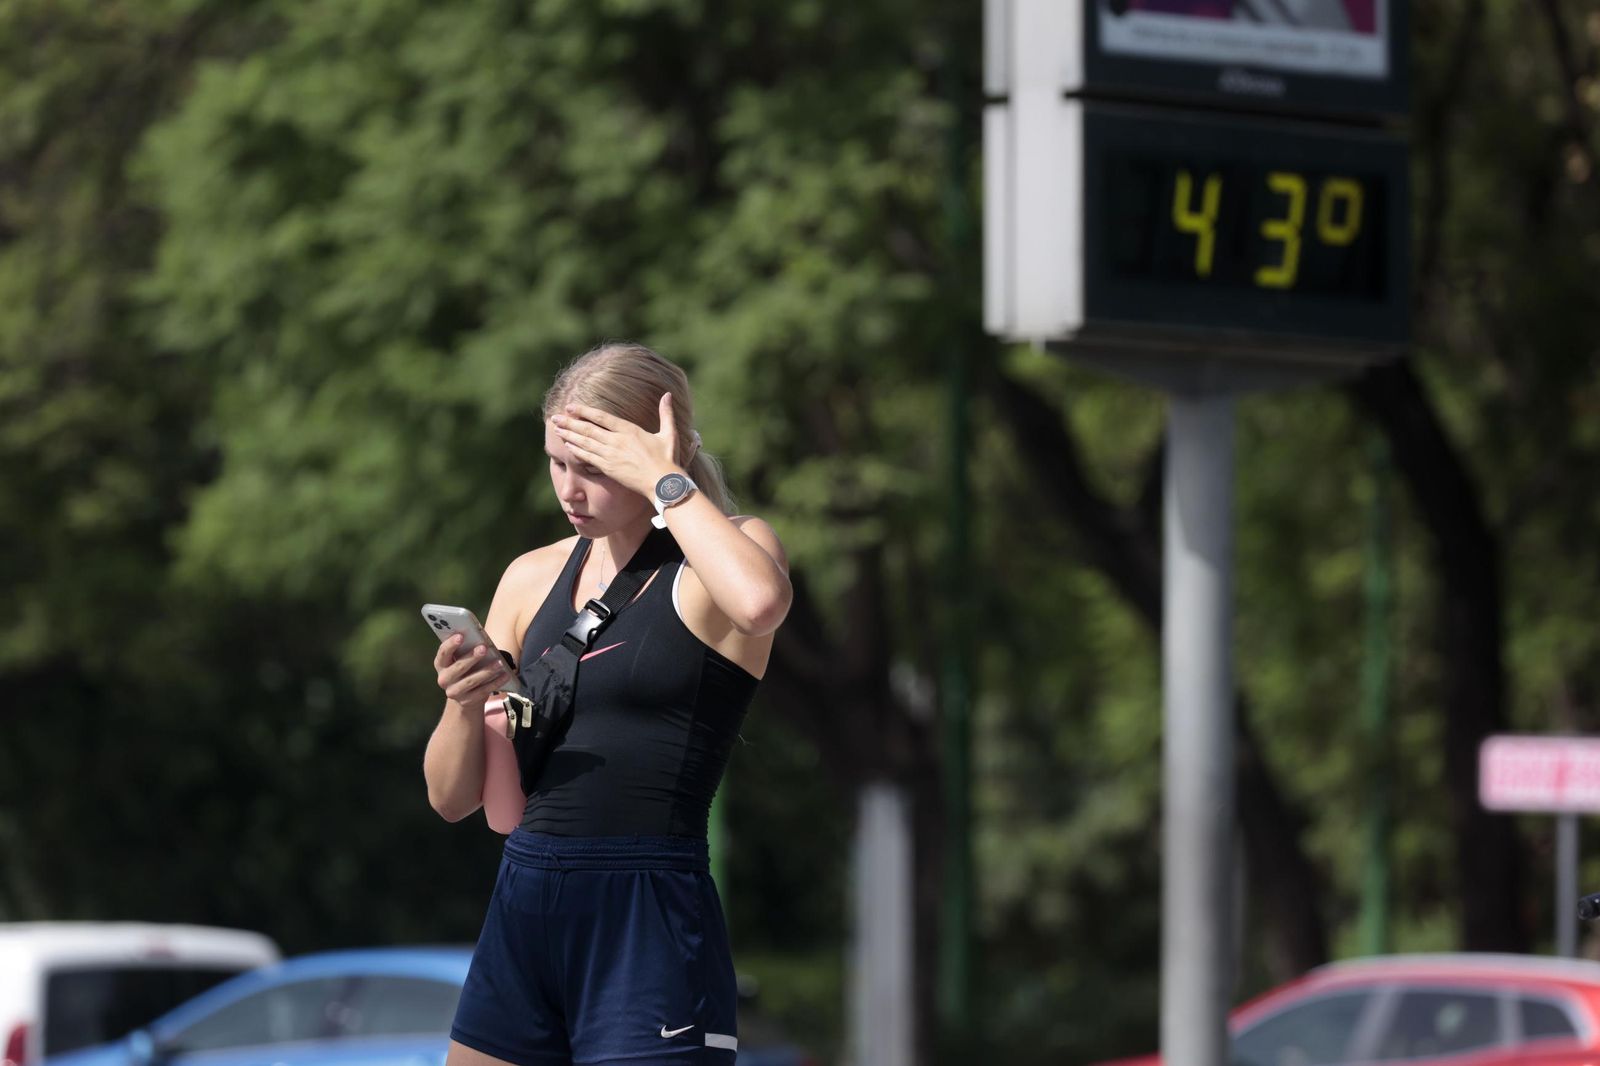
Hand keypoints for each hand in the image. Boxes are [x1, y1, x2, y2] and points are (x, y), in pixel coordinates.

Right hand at [433, 634, 512, 713]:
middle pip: (458, 667)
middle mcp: (444, 679)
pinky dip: (495, 682)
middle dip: (471, 657)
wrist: (465, 695)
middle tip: (483, 648)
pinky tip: (505, 675)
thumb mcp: (461, 659)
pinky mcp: (467, 701)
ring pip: (471, 681)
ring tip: (499, 663)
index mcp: (441, 665)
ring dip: (487, 671)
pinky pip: (483, 691)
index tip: (461, 636)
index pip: (443, 653)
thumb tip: (481, 638)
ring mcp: (454, 692)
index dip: (450, 644)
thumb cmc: (465, 669)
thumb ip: (466, 649)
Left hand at [551, 394, 679, 496]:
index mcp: (630, 430)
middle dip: (570, 422)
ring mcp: (611, 455)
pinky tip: (567, 446)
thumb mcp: (669, 434)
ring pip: (585, 443)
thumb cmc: (668, 459)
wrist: (663, 483)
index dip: (584, 411)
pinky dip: (576, 451)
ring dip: (569, 435)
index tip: (571, 406)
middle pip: (588, 429)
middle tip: (555, 417)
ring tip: (556, 429)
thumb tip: (668, 394)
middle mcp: (617, 441)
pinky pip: (588, 458)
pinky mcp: (609, 469)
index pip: (602, 417)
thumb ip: (666, 413)